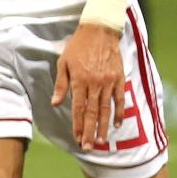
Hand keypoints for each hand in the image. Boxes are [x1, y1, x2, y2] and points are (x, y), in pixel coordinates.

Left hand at [53, 23, 128, 150]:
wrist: (100, 30)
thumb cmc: (78, 47)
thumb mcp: (63, 63)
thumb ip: (61, 85)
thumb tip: (56, 103)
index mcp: (79, 80)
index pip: (78, 108)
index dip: (78, 125)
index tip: (78, 138)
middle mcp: (95, 83)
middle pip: (93, 112)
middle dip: (91, 132)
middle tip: (89, 147)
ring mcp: (109, 81)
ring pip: (107, 108)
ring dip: (104, 127)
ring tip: (103, 141)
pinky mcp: (119, 78)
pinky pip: (120, 99)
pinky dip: (119, 112)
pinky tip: (117, 124)